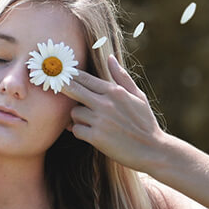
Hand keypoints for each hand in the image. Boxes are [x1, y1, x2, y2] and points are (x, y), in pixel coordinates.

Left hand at [59, 54, 165, 172]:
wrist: (152, 150)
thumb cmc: (145, 122)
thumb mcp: (138, 96)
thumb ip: (122, 77)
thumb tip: (110, 57)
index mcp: (115, 91)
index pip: (85, 78)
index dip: (70, 75)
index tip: (61, 74)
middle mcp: (106, 103)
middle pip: (73, 90)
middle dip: (63, 88)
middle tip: (56, 87)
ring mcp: (100, 120)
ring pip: (74, 113)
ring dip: (78, 117)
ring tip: (89, 122)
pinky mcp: (96, 137)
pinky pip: (76, 130)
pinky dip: (80, 132)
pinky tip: (89, 133)